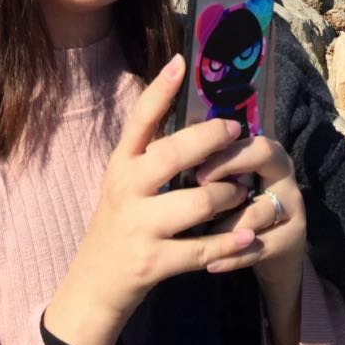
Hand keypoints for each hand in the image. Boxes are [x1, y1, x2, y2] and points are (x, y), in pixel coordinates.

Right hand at [40, 57, 269, 344]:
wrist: (95, 284)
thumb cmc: (123, 223)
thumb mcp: (127, 183)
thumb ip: (153, 152)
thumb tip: (194, 112)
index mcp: (121, 166)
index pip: (139, 121)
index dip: (160, 90)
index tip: (182, 60)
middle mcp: (126, 190)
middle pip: (173, 154)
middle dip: (210, 140)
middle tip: (235, 132)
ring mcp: (139, 227)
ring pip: (198, 201)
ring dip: (228, 196)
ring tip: (241, 192)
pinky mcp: (154, 261)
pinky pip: (204, 248)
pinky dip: (231, 241)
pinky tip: (249, 234)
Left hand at [196, 121, 310, 289]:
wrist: (272, 248)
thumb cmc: (237, 207)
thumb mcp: (226, 182)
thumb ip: (205, 164)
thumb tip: (162, 147)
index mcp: (266, 154)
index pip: (248, 140)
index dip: (222, 152)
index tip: (193, 168)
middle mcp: (283, 175)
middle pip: (265, 156)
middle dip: (228, 169)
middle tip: (198, 189)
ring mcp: (291, 208)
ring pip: (257, 212)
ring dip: (224, 225)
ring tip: (196, 236)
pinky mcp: (290, 240)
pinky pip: (258, 247)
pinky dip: (232, 257)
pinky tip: (211, 264)